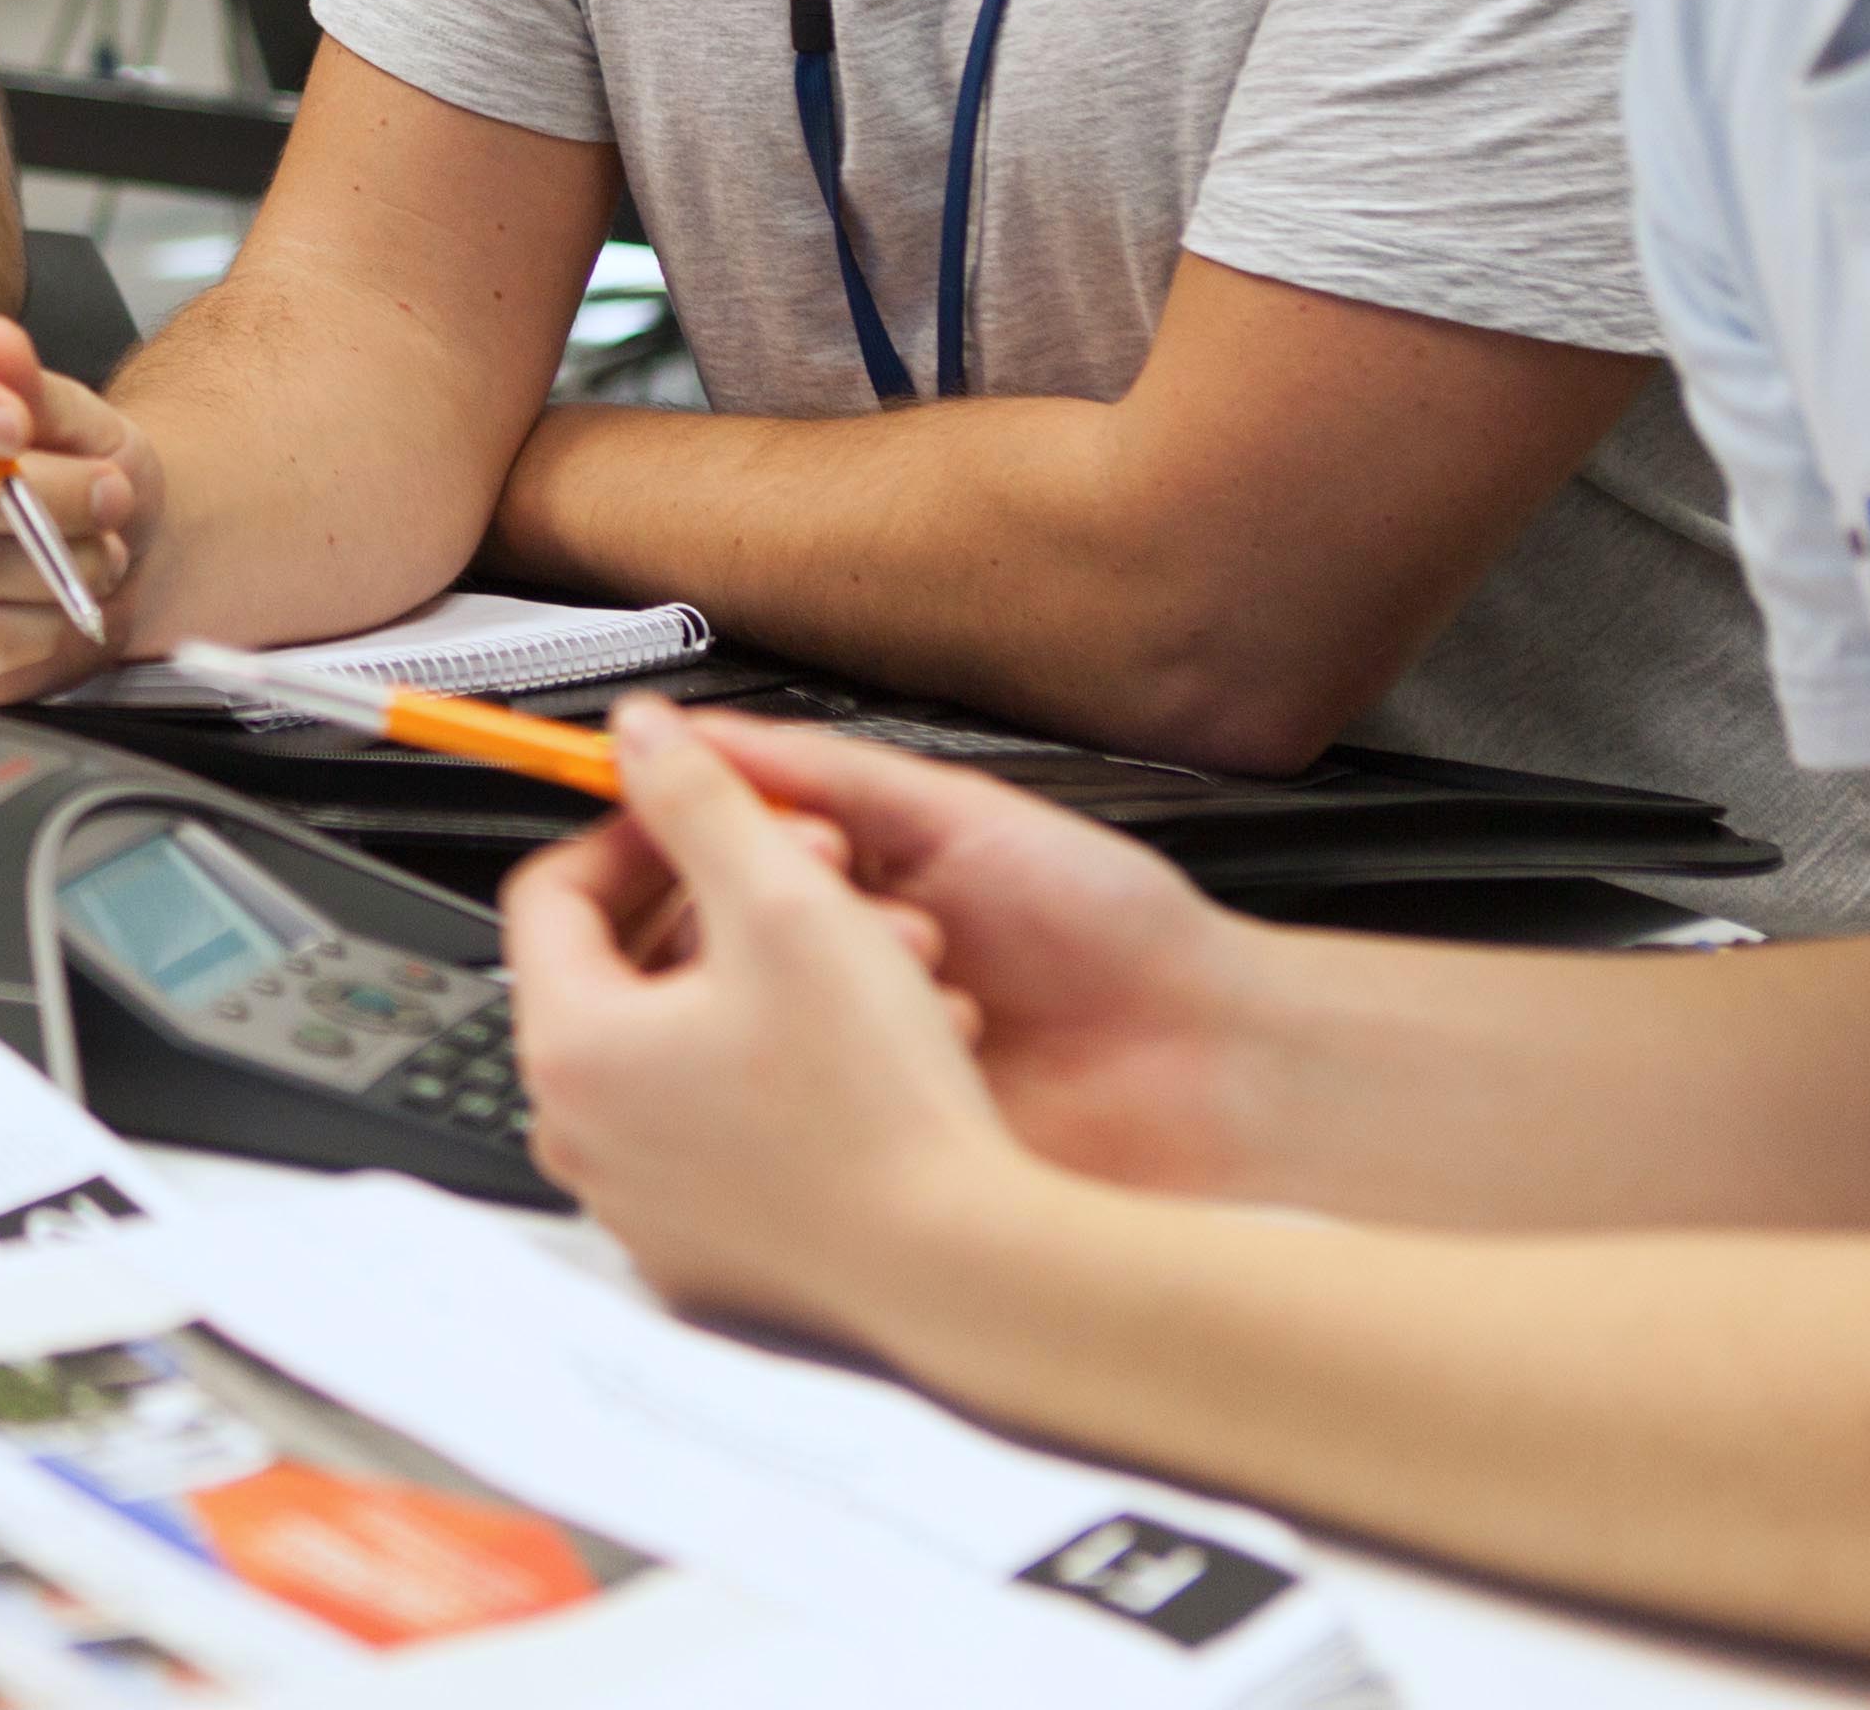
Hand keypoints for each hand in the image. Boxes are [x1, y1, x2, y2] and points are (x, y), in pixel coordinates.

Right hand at [0, 312, 141, 698]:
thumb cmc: (79, 470)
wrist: (113, 549)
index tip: (14, 424)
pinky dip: (46, 622)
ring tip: (100, 550)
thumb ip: (31, 386)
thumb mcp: (78, 418)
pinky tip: (65, 599)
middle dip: (36, 493)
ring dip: (55, 561)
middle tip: (109, 493)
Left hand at [504, 694, 1039, 1341]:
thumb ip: (700, 798)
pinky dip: (769, 1077)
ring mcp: (640, 1204)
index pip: (553, 895)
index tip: (697, 809)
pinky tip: (854, 1058)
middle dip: (712, 905)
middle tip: (795, 879)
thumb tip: (640, 736)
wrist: (961, 1267)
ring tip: (852, 966)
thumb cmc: (875, 1107)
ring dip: (753, 986)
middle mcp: (583, 1137)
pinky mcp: (704, 1251)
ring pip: (677, 1048)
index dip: (633, 829)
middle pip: (617, 971)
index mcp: (571, 1049)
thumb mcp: (785, 901)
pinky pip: (715, 1130)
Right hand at [536, 703, 1259, 1194]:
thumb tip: (688, 730)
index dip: (680, 832)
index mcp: (851, 889)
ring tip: (917, 956)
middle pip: (706, 939)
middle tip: (813, 879)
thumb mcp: (956, 815)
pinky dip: (850, 1054)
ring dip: (811, 974)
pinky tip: (934, 1031)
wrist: (1217, 1069)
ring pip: (742, 1016)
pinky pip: (797, 1098)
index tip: (652, 809)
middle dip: (745, 898)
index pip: (716, 854)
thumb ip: (820, 772)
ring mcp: (850, 1064)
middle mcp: (836, 979)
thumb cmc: (1117, 939)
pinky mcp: (871, 1138)